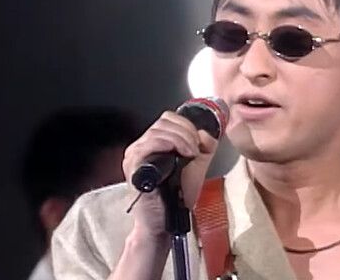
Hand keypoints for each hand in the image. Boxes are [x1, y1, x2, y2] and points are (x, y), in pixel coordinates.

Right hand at [122, 110, 218, 238]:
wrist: (167, 220)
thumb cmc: (177, 195)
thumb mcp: (197, 165)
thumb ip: (204, 147)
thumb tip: (206, 133)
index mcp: (154, 143)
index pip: (167, 119)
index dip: (186, 125)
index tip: (199, 141)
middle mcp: (141, 146)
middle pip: (163, 122)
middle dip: (186, 132)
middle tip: (196, 149)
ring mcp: (134, 155)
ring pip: (158, 131)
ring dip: (181, 139)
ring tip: (191, 154)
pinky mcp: (133, 166)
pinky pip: (148, 145)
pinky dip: (169, 145)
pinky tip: (181, 156)